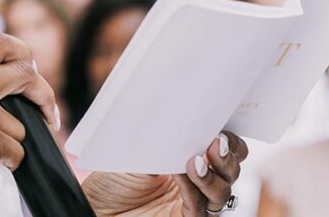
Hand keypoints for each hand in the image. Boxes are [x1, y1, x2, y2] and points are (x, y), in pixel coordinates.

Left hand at [83, 132, 248, 216]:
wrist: (98, 205)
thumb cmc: (114, 177)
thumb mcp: (138, 149)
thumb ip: (164, 140)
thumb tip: (182, 121)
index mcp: (190, 155)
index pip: (224, 147)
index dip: (229, 138)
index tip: (221, 125)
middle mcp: (198, 179)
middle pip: (231, 169)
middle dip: (228, 154)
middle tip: (216, 141)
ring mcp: (195, 201)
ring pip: (222, 190)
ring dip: (211, 174)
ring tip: (193, 161)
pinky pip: (200, 206)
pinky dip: (192, 189)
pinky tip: (181, 175)